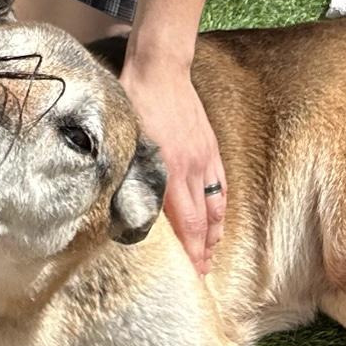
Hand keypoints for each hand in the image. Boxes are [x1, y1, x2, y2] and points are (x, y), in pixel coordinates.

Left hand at [119, 56, 225, 273]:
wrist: (160, 69)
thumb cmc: (133, 102)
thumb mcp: (124, 143)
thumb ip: (129, 178)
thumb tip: (124, 211)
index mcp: (169, 171)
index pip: (186, 225)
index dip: (190, 253)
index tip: (190, 275)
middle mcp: (191, 170)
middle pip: (203, 222)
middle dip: (203, 252)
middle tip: (201, 277)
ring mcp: (205, 158)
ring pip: (216, 206)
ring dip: (214, 235)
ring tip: (210, 255)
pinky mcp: (210, 147)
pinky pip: (220, 185)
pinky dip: (220, 208)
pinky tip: (217, 219)